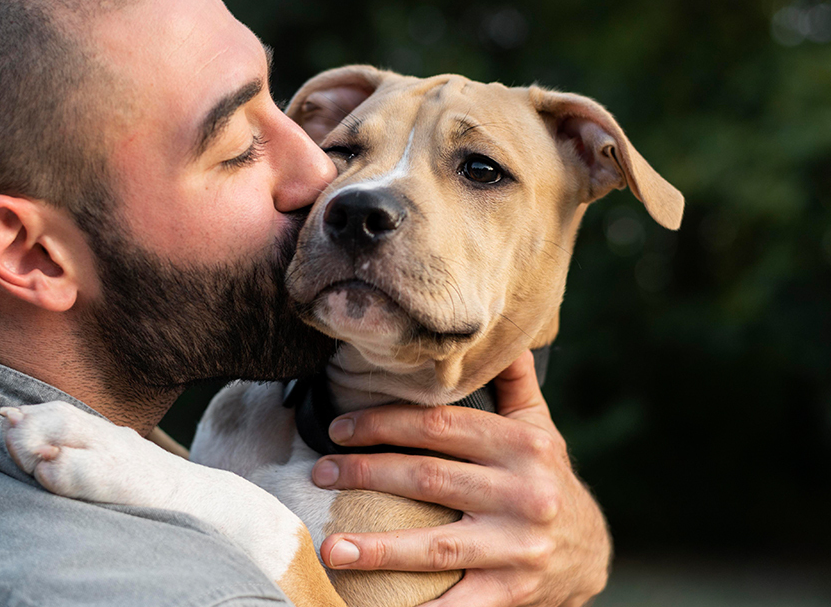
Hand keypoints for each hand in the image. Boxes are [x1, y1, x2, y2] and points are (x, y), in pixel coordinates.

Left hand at [309, 351, 610, 606]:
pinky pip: (458, 603)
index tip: (338, 428)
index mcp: (525, 446)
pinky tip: (374, 604)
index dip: (384, 423)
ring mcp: (518, 548)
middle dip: (366, 473)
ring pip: (435, 545)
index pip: (441, 426)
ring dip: (377, 547)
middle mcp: (524, 494)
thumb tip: (493, 332)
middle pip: (428, 478)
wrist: (592, 554)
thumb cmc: (547, 480)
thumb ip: (513, 382)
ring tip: (330, 547)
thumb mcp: (540, 428)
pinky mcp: (513, 592)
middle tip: (320, 473)